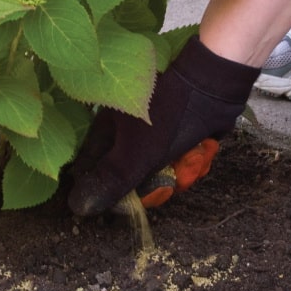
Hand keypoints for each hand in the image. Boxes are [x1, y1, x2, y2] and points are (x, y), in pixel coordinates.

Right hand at [67, 36, 258, 215]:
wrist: (211, 84)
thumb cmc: (167, 116)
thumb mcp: (136, 155)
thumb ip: (110, 181)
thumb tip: (79, 206)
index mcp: (106, 130)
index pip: (94, 170)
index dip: (109, 191)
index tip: (128, 203)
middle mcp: (127, 131)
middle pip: (132, 175)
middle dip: (155, 183)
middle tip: (169, 182)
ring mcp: (153, 131)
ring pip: (160, 168)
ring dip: (179, 171)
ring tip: (190, 160)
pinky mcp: (176, 131)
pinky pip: (179, 157)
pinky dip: (191, 159)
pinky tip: (200, 152)